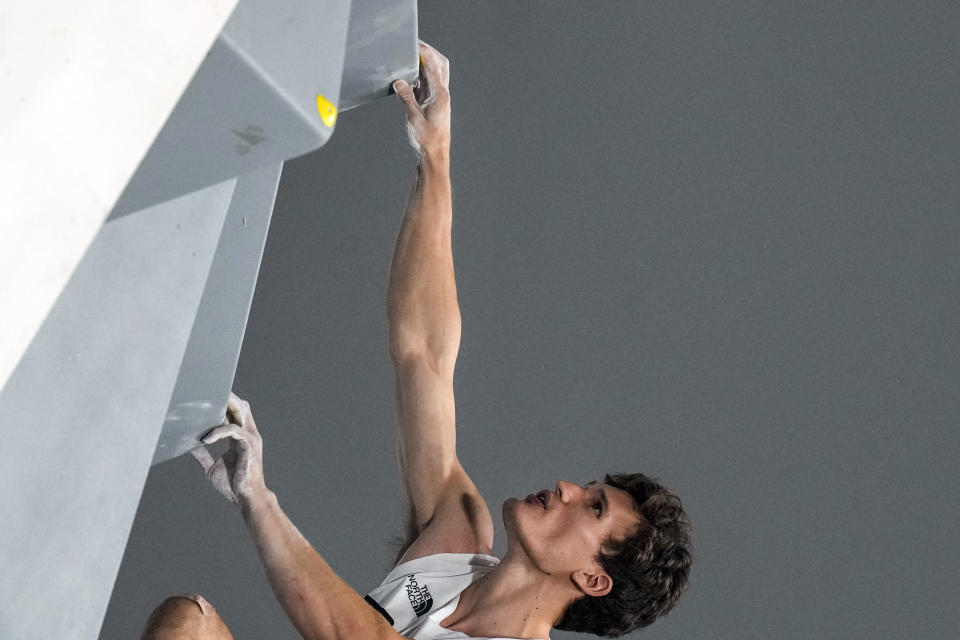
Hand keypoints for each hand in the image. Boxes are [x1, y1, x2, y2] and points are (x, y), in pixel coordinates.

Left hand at [191, 392, 266, 505]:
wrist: (245, 498)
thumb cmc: (232, 484)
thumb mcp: (212, 467)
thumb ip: (203, 455)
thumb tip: (188, 447)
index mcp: (241, 438)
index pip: (235, 413)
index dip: (224, 404)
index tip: (206, 400)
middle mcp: (248, 434)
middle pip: (241, 406)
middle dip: (227, 399)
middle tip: (208, 395)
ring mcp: (250, 439)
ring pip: (240, 412)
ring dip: (224, 407)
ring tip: (207, 408)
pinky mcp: (249, 446)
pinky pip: (233, 431)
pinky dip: (218, 432)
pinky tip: (206, 439)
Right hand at [393, 41, 450, 157]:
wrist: (434, 155)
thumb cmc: (427, 140)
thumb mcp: (413, 118)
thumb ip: (406, 98)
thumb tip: (399, 82)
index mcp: (440, 95)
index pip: (434, 66)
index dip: (425, 52)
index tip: (414, 44)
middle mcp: (442, 94)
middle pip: (440, 65)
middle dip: (429, 52)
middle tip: (415, 45)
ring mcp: (438, 98)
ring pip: (435, 73)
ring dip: (425, 63)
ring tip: (411, 57)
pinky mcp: (432, 103)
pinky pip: (427, 83)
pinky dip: (420, 75)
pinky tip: (410, 76)